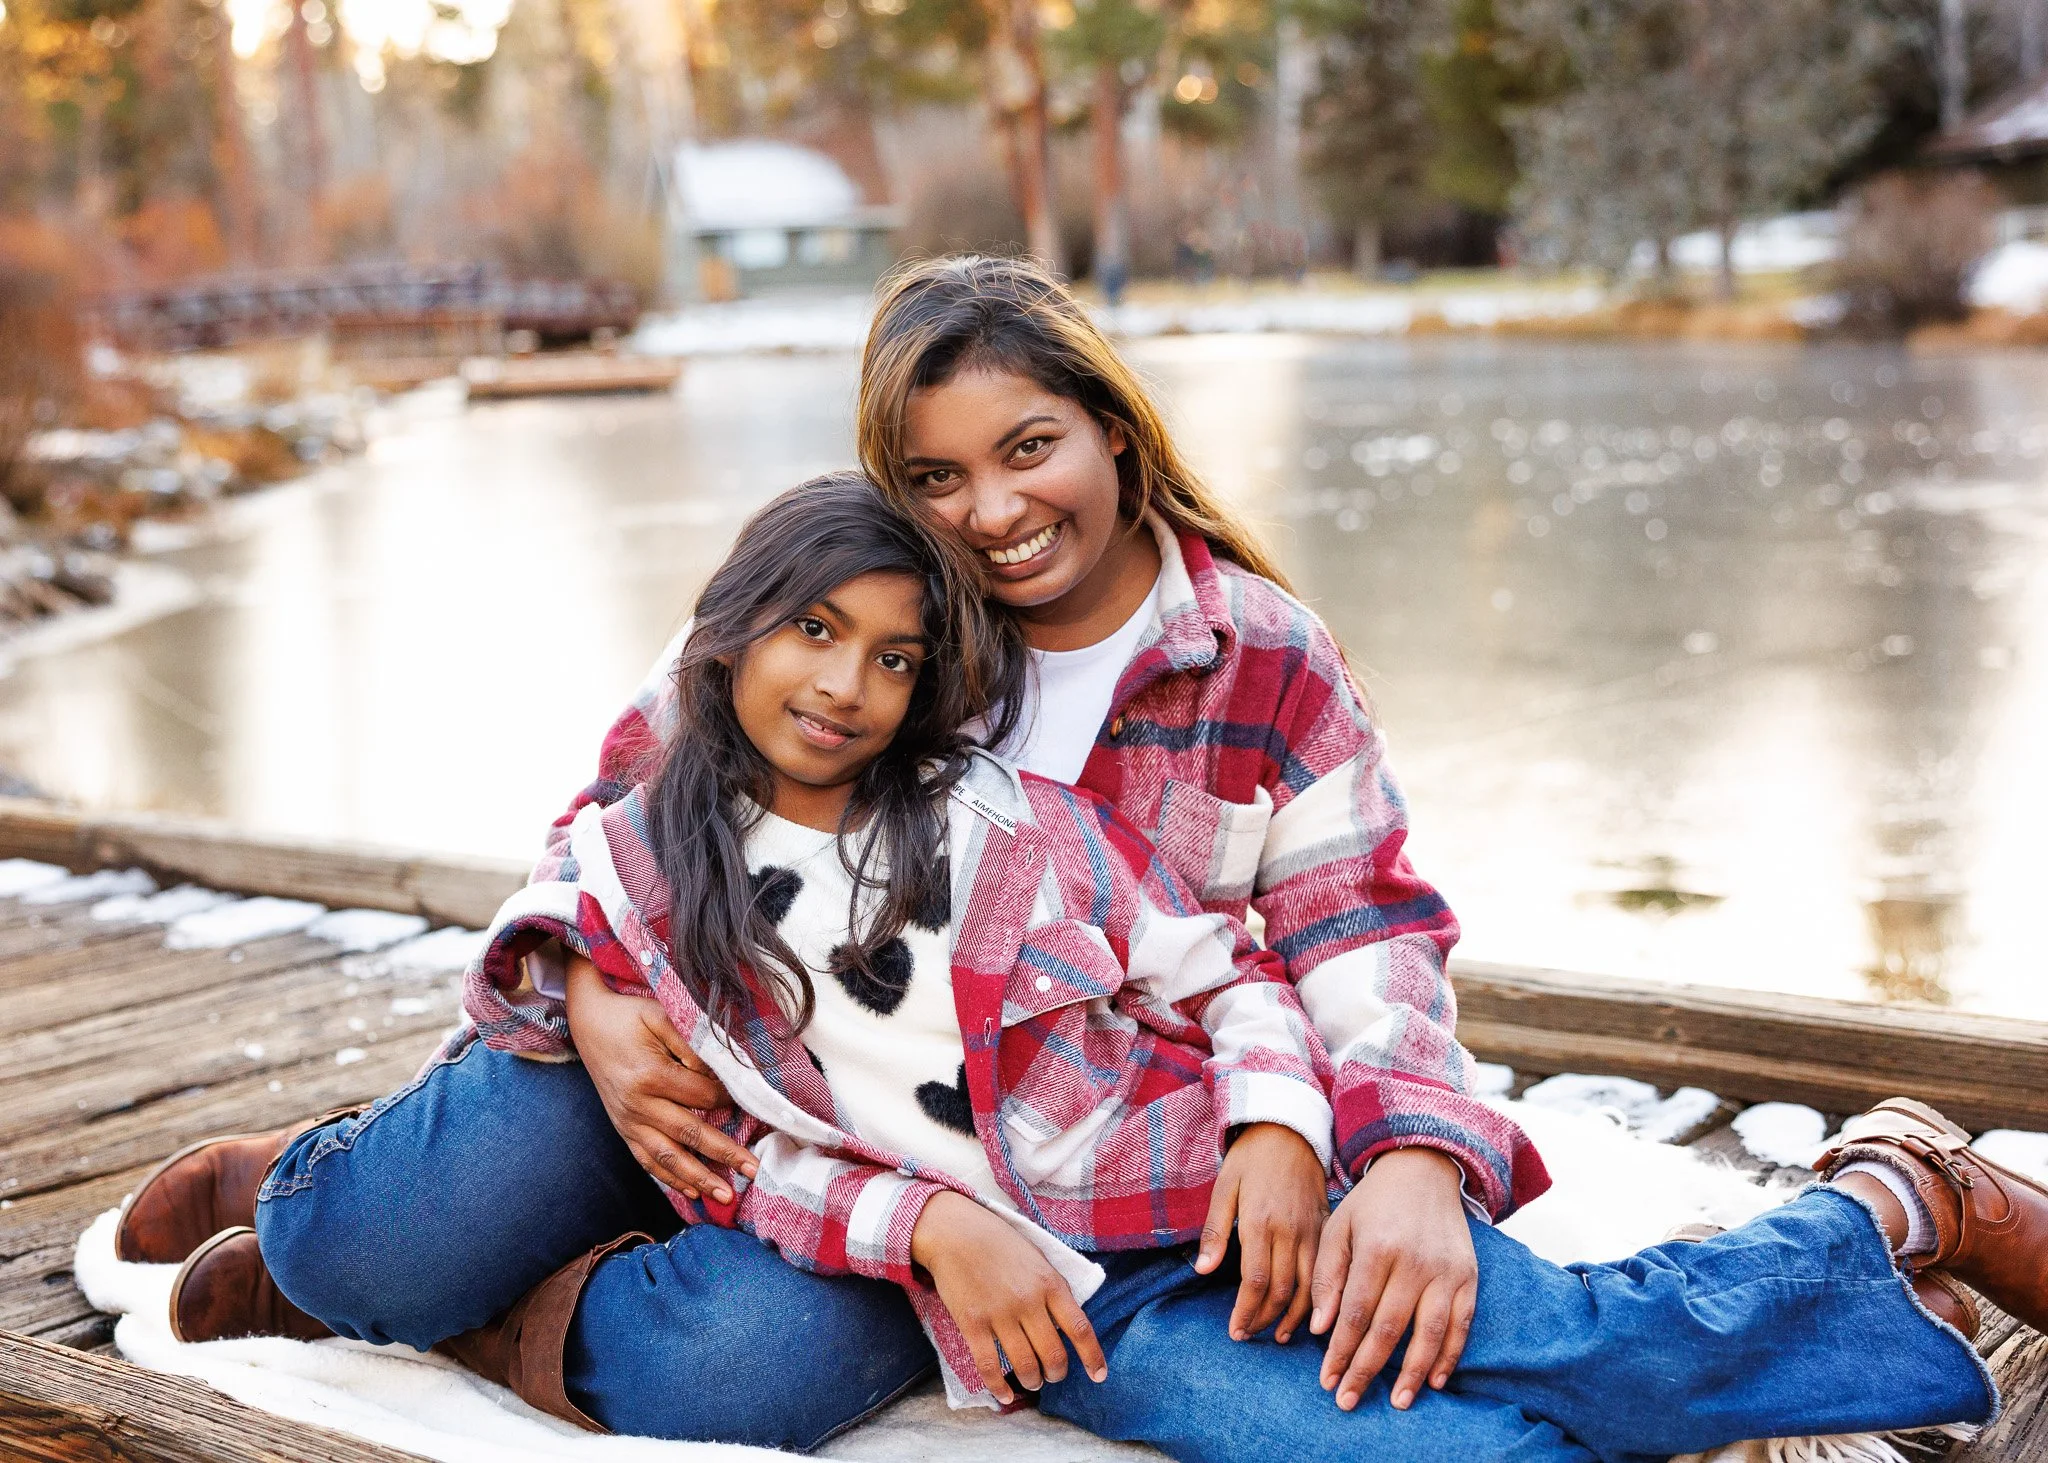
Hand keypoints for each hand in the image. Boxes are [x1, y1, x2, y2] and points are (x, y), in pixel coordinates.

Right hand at [563, 954, 753, 1201]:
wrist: (587, 1022)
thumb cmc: (628, 1015)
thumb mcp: (660, 1015)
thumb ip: (691, 1042)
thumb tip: (720, 1070)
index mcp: (650, 1076)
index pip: (701, 1096)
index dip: (728, 1098)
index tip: (751, 1101)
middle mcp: (638, 1105)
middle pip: (689, 1134)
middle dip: (724, 1154)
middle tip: (753, 1170)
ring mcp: (628, 1121)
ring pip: (668, 1157)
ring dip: (698, 1178)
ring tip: (725, 1196)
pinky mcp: (623, 1129)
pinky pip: (647, 1160)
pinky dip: (670, 1178)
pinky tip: (692, 1193)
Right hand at [910, 1190, 1107, 1403]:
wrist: (955, 1232)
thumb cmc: (999, 1243)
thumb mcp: (1037, 1259)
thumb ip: (1053, 1289)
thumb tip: (1067, 1326)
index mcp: (1050, 1283)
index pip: (1080, 1328)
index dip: (1093, 1357)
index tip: (1099, 1376)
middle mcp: (1029, 1301)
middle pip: (1053, 1354)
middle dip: (1056, 1373)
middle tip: (1053, 1374)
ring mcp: (1000, 1313)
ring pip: (1025, 1365)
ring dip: (1032, 1381)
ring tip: (1032, 1381)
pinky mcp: (972, 1323)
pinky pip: (989, 1365)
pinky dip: (998, 1387)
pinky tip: (1003, 1396)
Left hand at [1193, 1122, 1327, 1343]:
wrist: (1290, 1129)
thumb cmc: (1251, 1157)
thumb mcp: (1224, 1187)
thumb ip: (1214, 1231)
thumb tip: (1201, 1270)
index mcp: (1260, 1222)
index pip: (1255, 1281)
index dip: (1246, 1311)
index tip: (1235, 1331)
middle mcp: (1290, 1231)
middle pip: (1282, 1290)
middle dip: (1265, 1319)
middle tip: (1249, 1335)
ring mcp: (1312, 1231)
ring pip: (1308, 1287)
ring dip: (1294, 1316)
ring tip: (1279, 1335)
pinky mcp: (1326, 1228)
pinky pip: (1326, 1271)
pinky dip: (1317, 1297)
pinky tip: (1309, 1311)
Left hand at [1310, 1146, 1476, 1411]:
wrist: (1423, 1170)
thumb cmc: (1372, 1204)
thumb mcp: (1338, 1228)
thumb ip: (1327, 1276)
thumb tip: (1320, 1328)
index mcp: (1377, 1248)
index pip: (1356, 1313)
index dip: (1340, 1351)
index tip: (1326, 1380)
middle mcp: (1415, 1262)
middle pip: (1389, 1329)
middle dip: (1366, 1370)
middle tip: (1348, 1400)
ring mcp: (1446, 1271)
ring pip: (1430, 1332)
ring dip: (1413, 1373)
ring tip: (1396, 1402)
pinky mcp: (1469, 1276)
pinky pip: (1462, 1324)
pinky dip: (1451, 1355)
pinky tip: (1436, 1380)